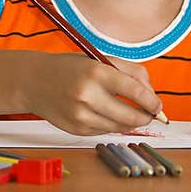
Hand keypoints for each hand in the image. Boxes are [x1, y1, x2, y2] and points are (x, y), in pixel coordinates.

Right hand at [19, 52, 162, 135]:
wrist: (33, 81)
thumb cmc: (69, 68)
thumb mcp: (98, 59)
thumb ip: (131, 72)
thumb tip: (152, 97)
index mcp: (95, 72)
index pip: (136, 92)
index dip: (153, 102)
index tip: (158, 106)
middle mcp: (87, 95)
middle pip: (131, 116)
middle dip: (146, 117)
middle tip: (149, 114)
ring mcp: (80, 115)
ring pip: (120, 127)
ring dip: (129, 122)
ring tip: (127, 112)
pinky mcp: (75, 129)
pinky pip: (104, 132)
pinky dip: (110, 125)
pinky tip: (102, 114)